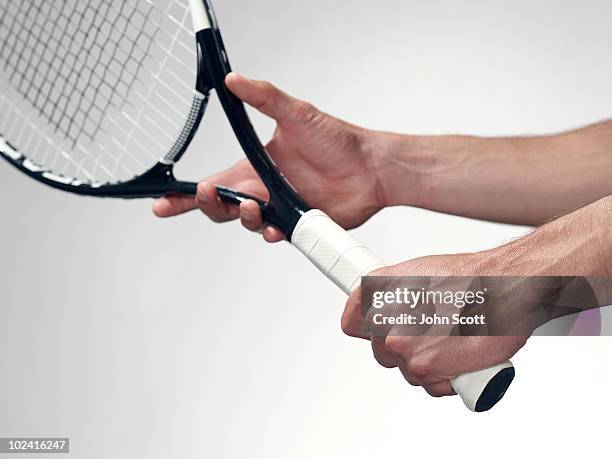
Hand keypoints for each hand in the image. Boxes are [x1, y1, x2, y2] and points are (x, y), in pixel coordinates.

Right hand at [153, 73, 385, 240]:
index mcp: (255, 166)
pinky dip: (271, 232)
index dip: (185, 195)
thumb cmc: (337, 140)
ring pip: (246, 222)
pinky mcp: (298, 223)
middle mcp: (264, 189)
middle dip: (208, 205)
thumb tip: (234, 79)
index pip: (213, 181)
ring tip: (254, 206)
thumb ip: (264, 98)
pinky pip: (276, 234)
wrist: (370, 167)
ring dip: (243, 217)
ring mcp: (280, 208)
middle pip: (221, 207)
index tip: (163, 202)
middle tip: (208, 195)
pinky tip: (276, 226)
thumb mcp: (297, 114)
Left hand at [341, 251, 532, 397]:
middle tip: (433, 332)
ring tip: (453, 340)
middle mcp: (386, 321)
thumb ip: (391, 290)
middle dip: (404, 347)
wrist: (508, 289)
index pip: (352, 324)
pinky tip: (461, 357)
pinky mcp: (427, 370)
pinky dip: (445, 379)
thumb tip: (378, 307)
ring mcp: (404, 347)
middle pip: (382, 351)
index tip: (381, 328)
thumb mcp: (419, 269)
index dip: (368, 328)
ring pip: (408, 370)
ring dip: (427, 363)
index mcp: (379, 293)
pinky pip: (429, 386)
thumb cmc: (472, 277)